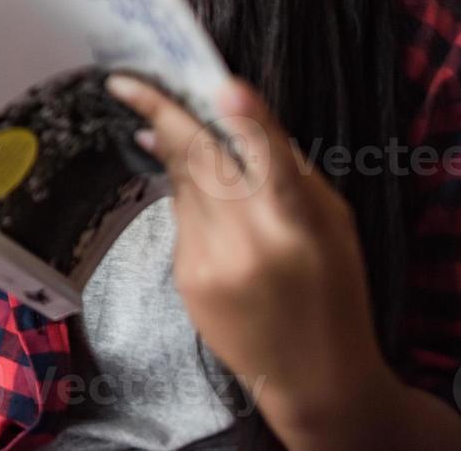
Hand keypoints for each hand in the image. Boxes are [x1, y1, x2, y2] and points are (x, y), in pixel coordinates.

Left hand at [105, 73, 402, 444]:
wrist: (313, 377)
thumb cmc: (331, 290)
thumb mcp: (332, 224)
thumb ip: (287, 171)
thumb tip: (231, 120)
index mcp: (302, 224)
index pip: (273, 162)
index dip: (249, 121)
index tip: (222, 87)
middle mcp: (253, 242)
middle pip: (202, 161)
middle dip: (162, 115)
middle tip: (128, 82)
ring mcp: (213, 261)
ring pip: (182, 183)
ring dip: (173, 151)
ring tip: (161, 124)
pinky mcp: (187, 277)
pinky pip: (179, 217)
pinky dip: (185, 197)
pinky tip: (198, 197)